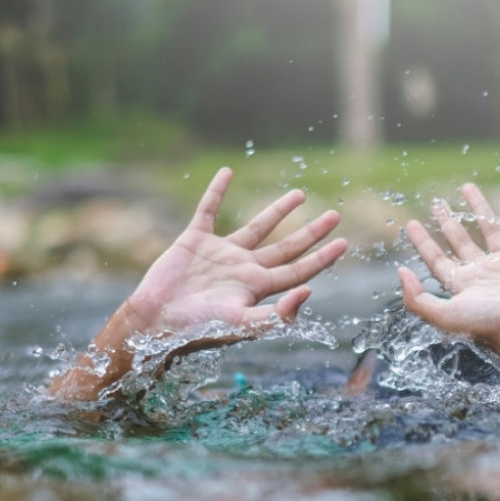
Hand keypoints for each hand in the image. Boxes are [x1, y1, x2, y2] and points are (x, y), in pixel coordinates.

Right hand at [127, 167, 346, 337]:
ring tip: (300, 195)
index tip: (344, 243)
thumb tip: (308, 292)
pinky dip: (217, 191)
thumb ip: (276, 316)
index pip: (299, 271)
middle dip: (311, 233)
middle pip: (286, 248)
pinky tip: (227, 172)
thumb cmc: (197, 328)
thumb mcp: (241, 325)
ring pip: (257, 227)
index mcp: (258, 288)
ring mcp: (220, 254)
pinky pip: (208, 210)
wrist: (155, 321)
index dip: (322, 258)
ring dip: (277, 211)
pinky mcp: (194, 240)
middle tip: (334, 216)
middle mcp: (244, 269)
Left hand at [398, 176, 499, 408]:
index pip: (437, 260)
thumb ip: (417, 299)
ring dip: (480, 207)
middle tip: (437, 204)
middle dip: (448, 222)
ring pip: (492, 228)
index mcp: (464, 286)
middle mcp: (485, 272)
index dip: (423, 243)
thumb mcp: (444, 316)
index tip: (410, 224)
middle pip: (461, 241)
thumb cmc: (489, 326)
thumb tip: (400, 272)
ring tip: (467, 187)